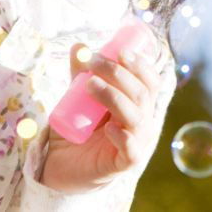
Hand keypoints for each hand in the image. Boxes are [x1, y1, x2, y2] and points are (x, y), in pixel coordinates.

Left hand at [39, 42, 164, 193]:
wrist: (61, 165)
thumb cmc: (77, 129)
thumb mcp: (78, 99)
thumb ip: (80, 75)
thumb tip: (78, 46)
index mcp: (138, 105)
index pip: (150, 82)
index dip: (140, 66)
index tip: (120, 52)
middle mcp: (142, 123)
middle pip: (142, 94)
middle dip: (118, 74)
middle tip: (92, 63)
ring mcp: (136, 144)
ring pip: (136, 117)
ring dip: (114, 97)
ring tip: (89, 85)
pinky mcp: (124, 164)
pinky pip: (131, 151)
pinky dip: (122, 137)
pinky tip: (108, 128)